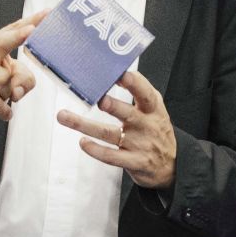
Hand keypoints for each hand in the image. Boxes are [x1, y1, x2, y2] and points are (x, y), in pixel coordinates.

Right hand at [0, 10, 44, 128]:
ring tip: (0, 95)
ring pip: (4, 80)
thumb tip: (17, 91)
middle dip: (18, 35)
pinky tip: (5, 113)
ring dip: (7, 94)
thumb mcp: (10, 79)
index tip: (47, 13)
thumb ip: (22, 80)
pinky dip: (2, 109)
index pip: (15, 29)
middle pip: (3, 41)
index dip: (31, 21)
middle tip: (32, 30)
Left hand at [57, 69, 177, 190]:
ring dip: (84, 125)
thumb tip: (115, 71)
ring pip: (108, 134)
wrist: (170, 165)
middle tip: (99, 99)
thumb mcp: (154, 110)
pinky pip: (110, 156)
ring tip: (64, 116)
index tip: (120, 74)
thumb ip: (139, 92)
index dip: (134, 83)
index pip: (145, 93)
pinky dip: (94, 149)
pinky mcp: (133, 162)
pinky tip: (82, 142)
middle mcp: (146, 125)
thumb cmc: (155, 131)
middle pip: (126, 113)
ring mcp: (139, 145)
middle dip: (112, 105)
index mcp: (152, 109)